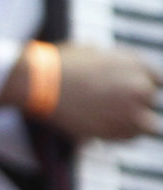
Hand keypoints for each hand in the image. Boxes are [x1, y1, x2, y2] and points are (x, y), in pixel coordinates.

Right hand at [34, 43, 162, 142]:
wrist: (39, 82)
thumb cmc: (61, 64)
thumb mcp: (93, 51)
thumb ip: (116, 64)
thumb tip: (121, 73)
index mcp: (135, 64)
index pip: (157, 79)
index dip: (144, 84)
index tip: (133, 91)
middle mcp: (139, 87)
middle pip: (151, 100)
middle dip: (137, 102)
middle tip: (115, 103)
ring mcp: (130, 111)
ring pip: (150, 125)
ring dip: (136, 123)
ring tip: (114, 119)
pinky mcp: (116, 131)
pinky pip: (130, 138)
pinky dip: (121, 135)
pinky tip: (103, 126)